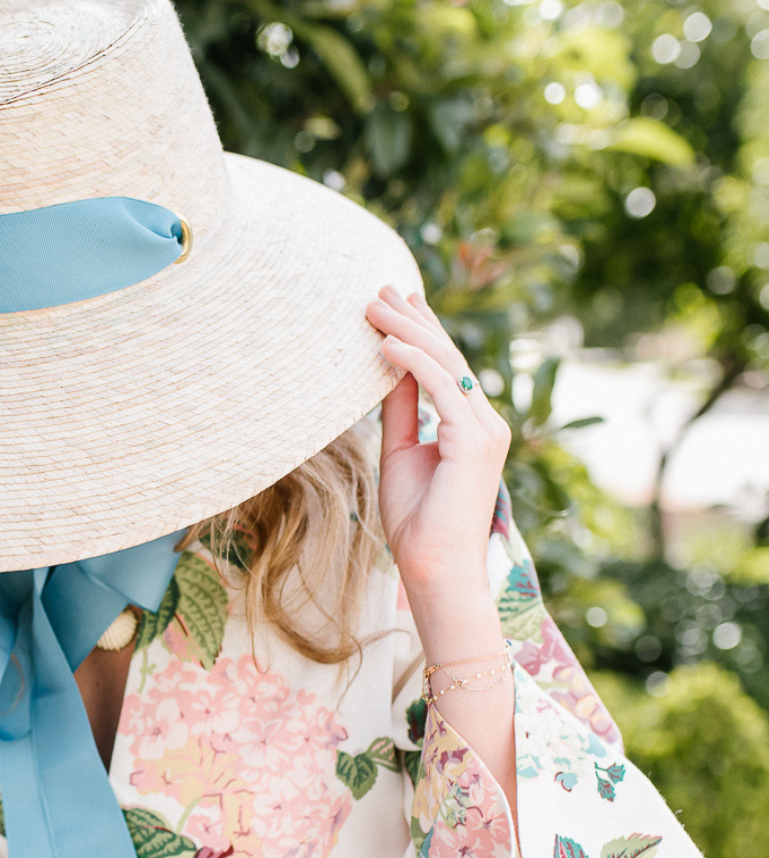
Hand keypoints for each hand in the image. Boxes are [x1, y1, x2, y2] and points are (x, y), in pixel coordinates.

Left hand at [366, 284, 517, 822]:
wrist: (434, 569)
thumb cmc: (417, 525)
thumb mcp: (401, 454)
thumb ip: (402, 411)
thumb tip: (388, 369)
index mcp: (470, 427)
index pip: (445, 367)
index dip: (419, 332)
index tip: (391, 302)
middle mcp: (485, 422)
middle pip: (448, 357)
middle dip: (412, 320)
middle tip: (379, 288)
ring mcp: (486, 429)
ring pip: (446, 365)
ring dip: (407, 332)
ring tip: (371, 306)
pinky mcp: (476, 441)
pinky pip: (443, 388)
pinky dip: (412, 362)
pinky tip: (384, 343)